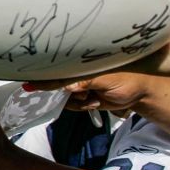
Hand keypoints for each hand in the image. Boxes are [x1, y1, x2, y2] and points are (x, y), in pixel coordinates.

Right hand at [33, 72, 153, 112]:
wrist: (140, 94)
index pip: (58, 68)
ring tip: (94, 97)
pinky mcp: (83, 97)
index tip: (29, 81)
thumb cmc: (127, 78)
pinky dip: (81, 107)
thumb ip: (84, 81)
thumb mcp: (106, 78)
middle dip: (67, 92)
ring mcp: (80, 85)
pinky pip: (72, 105)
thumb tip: (65, 86)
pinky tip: (96, 102)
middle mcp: (77, 72)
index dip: (43, 74)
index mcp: (81, 62)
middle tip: (85, 93)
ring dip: (76, 101)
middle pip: (57, 84)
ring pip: (64, 98)